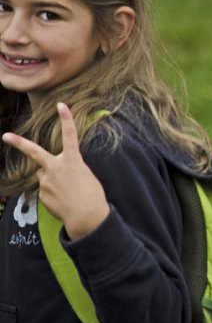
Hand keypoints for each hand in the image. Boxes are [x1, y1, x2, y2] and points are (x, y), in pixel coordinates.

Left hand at [3, 103, 109, 239]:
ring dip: (52, 181)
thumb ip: (67, 169)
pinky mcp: (42, 194)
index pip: (70, 135)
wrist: (87, 217)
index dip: (66, 119)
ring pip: (45, 176)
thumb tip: (51, 173)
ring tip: (67, 193)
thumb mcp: (85, 175)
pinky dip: (53, 194)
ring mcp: (46, 181)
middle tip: (5, 135)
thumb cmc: (92, 195)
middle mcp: (56, 168)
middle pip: (34, 152)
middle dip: (19, 143)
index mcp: (73, 161)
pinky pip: (46, 190)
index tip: (61, 105)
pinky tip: (63, 201)